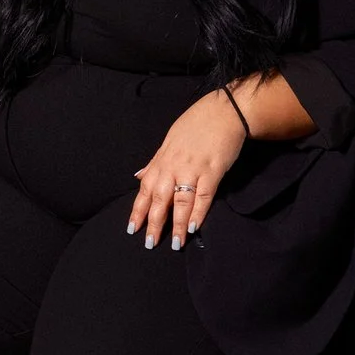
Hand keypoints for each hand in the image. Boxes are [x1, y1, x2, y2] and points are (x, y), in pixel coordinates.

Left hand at [129, 90, 249, 251]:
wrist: (223, 111)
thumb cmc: (195, 126)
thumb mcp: (168, 142)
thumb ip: (154, 163)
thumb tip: (138, 176)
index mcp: (161, 160)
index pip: (145, 189)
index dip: (138, 210)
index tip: (132, 228)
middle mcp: (173, 166)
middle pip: (160, 199)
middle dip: (154, 223)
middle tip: (149, 243)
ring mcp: (193, 169)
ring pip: (181, 201)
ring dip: (178, 224)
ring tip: (175, 243)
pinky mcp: (213, 170)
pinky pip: (204, 195)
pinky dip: (199, 212)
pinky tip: (195, 227)